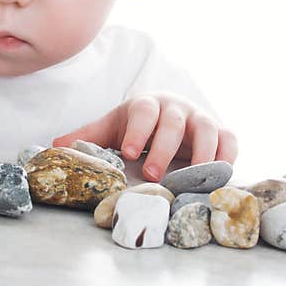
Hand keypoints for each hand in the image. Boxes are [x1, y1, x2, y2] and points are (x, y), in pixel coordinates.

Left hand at [52, 92, 237, 182]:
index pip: (144, 112)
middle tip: (153, 173)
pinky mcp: (221, 132)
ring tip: (192, 180)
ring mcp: (201, 118)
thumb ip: (87, 137)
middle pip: (174, 123)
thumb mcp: (111, 127)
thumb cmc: (137, 124)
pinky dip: (228, 156)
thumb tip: (55, 146)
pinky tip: (219, 176)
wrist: (169, 113)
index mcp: (148, 105)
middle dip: (164, 148)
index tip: (129, 151)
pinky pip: (229, 140)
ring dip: (201, 154)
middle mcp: (177, 108)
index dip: (138, 130)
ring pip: (208, 129)